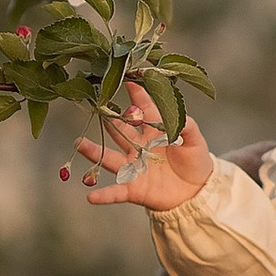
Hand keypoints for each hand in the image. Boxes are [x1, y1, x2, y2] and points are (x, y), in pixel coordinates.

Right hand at [76, 82, 214, 216]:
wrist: (196, 190)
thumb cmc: (195, 160)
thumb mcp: (194, 141)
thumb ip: (187, 127)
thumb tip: (180, 117)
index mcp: (153, 131)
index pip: (143, 109)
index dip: (136, 94)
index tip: (127, 78)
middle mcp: (138, 146)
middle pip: (119, 130)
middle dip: (107, 118)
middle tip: (93, 105)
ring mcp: (133, 167)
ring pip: (109, 157)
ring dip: (93, 151)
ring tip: (79, 143)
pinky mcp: (133, 188)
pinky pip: (115, 192)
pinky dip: (103, 195)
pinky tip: (90, 197)